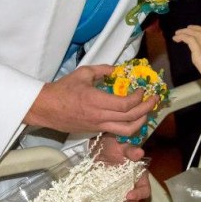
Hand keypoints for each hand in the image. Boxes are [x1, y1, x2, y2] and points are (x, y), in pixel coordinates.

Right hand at [25, 65, 157, 136]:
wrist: (46, 108)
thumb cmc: (63, 89)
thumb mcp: (83, 73)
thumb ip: (102, 70)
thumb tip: (118, 69)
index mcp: (97, 101)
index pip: (125, 105)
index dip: (138, 98)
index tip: (141, 90)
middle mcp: (100, 117)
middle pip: (131, 118)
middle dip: (147, 109)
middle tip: (154, 99)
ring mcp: (98, 127)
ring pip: (126, 131)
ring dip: (141, 122)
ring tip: (146, 112)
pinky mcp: (95, 132)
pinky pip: (117, 132)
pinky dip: (129, 126)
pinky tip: (132, 118)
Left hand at [92, 134, 150, 201]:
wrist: (97, 147)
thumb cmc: (114, 145)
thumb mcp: (122, 145)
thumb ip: (131, 150)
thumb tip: (140, 153)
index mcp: (139, 177)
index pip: (144, 190)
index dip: (139, 195)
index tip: (129, 195)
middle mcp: (130, 187)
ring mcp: (118, 192)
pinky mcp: (107, 194)